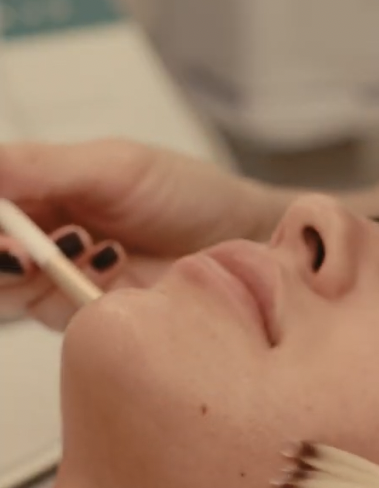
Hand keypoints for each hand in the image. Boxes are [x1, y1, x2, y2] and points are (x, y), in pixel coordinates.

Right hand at [0, 138, 284, 329]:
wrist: (245, 240)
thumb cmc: (185, 194)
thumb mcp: (114, 167)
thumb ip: (43, 167)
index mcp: (35, 192)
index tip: (7, 239)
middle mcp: (39, 240)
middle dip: (3, 260)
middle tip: (27, 253)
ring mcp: (61, 284)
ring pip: (14, 297)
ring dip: (43, 274)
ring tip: (90, 246)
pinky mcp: (88, 320)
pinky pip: (60, 319)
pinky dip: (78, 296)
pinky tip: (115, 268)